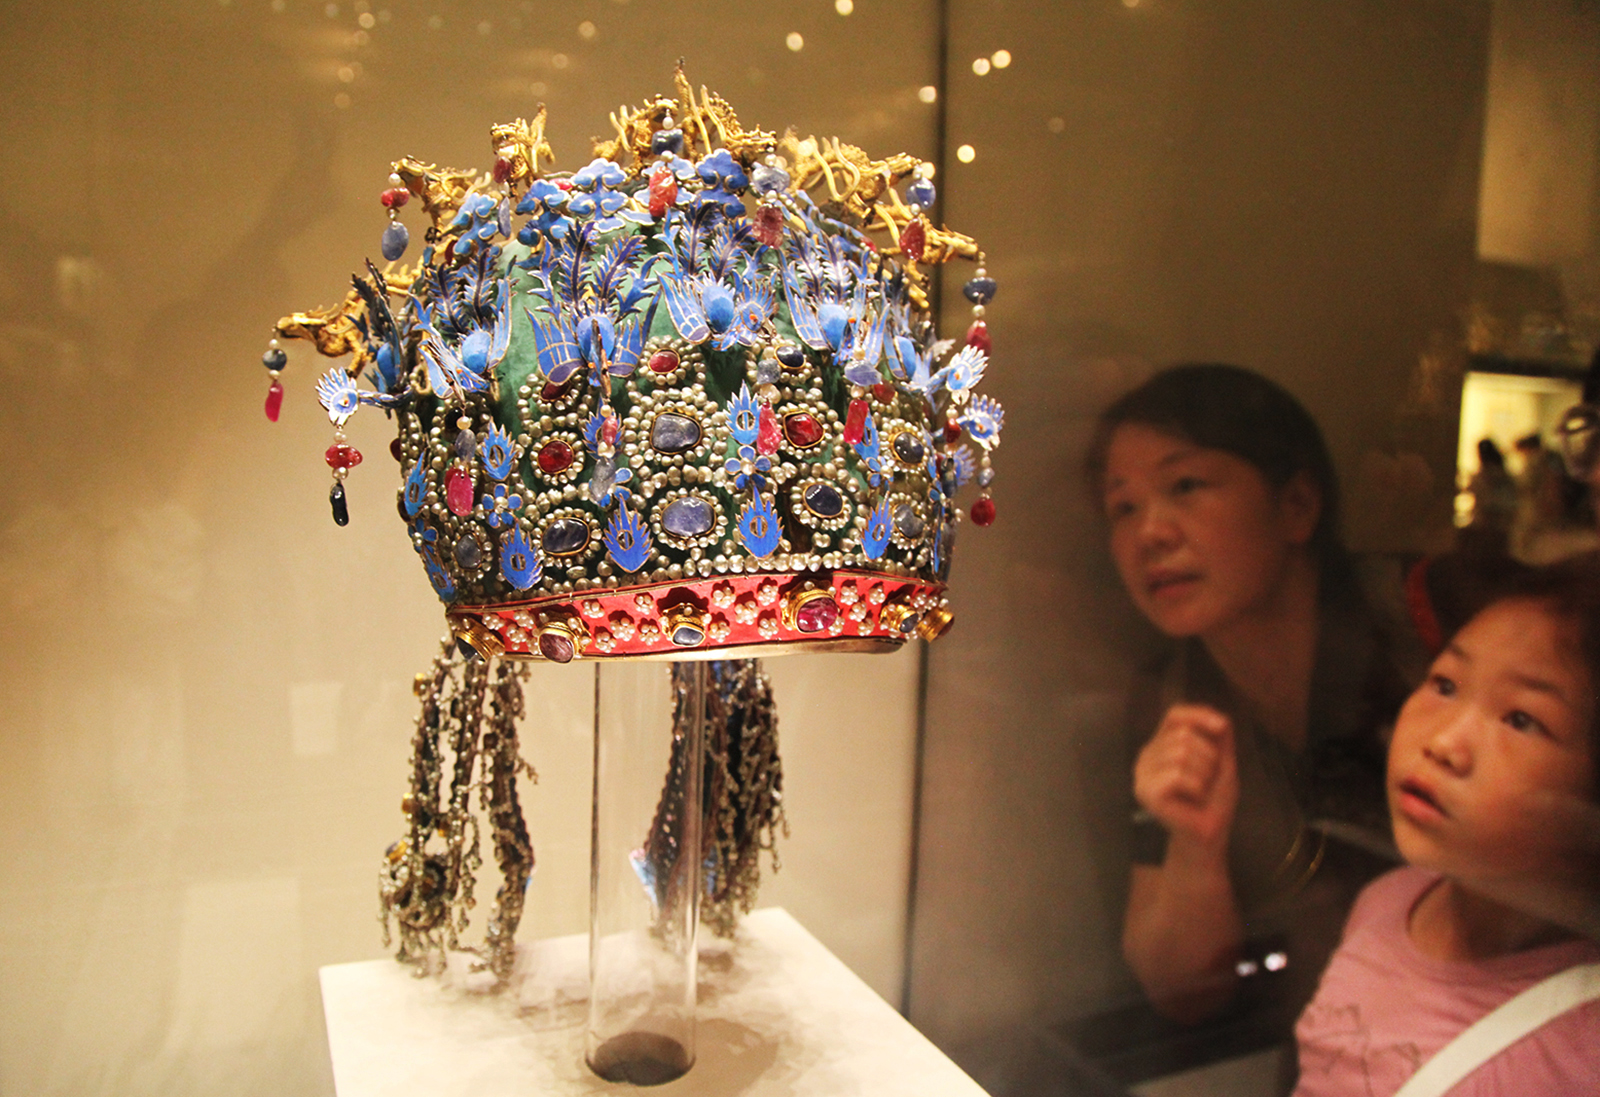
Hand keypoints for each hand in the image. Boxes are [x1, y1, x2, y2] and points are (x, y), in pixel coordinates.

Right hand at [1134, 704, 1238, 848]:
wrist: (1209, 834)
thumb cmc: (1213, 799)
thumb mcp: (1222, 761)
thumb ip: (1220, 737)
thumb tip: (1220, 719)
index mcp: (1161, 744)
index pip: (1175, 715)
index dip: (1198, 715)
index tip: (1221, 727)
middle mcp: (1147, 755)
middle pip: (1183, 734)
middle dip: (1208, 756)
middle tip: (1208, 780)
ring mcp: (1142, 773)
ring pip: (1180, 753)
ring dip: (1204, 774)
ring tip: (1201, 791)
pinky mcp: (1145, 791)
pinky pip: (1176, 774)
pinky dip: (1195, 787)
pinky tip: (1193, 799)